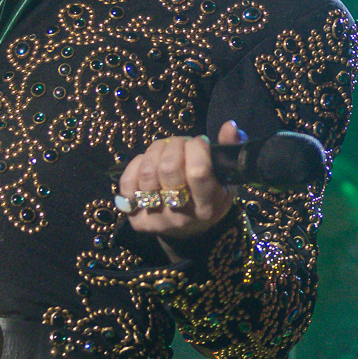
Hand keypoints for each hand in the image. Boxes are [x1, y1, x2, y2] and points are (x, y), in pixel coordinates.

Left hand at [117, 121, 241, 243]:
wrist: (191, 232)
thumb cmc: (212, 197)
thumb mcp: (228, 178)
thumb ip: (229, 150)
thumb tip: (230, 126)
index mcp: (208, 207)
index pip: (198, 172)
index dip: (197, 148)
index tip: (201, 142)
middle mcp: (181, 216)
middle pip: (169, 169)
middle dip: (175, 145)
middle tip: (182, 144)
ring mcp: (156, 218)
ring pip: (148, 172)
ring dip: (156, 151)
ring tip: (166, 150)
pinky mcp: (136, 218)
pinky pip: (127, 182)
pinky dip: (137, 164)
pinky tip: (149, 163)